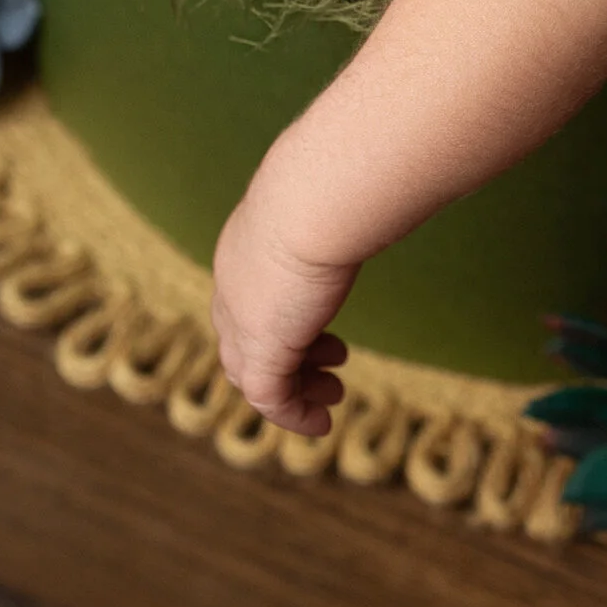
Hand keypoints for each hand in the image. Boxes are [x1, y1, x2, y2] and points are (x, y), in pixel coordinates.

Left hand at [211, 196, 357, 435]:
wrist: (310, 198)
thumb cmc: (328, 184)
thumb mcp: (325, 196)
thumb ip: (338, 203)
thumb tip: (373, 183)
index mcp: (243, 248)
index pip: (246, 299)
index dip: (281, 318)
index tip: (319, 328)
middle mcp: (233, 286)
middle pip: (243, 340)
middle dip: (286, 358)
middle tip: (330, 367)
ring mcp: (242, 321)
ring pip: (253, 373)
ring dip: (293, 389)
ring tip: (332, 395)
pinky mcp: (261, 349)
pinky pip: (269, 398)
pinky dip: (292, 415)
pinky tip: (321, 423)